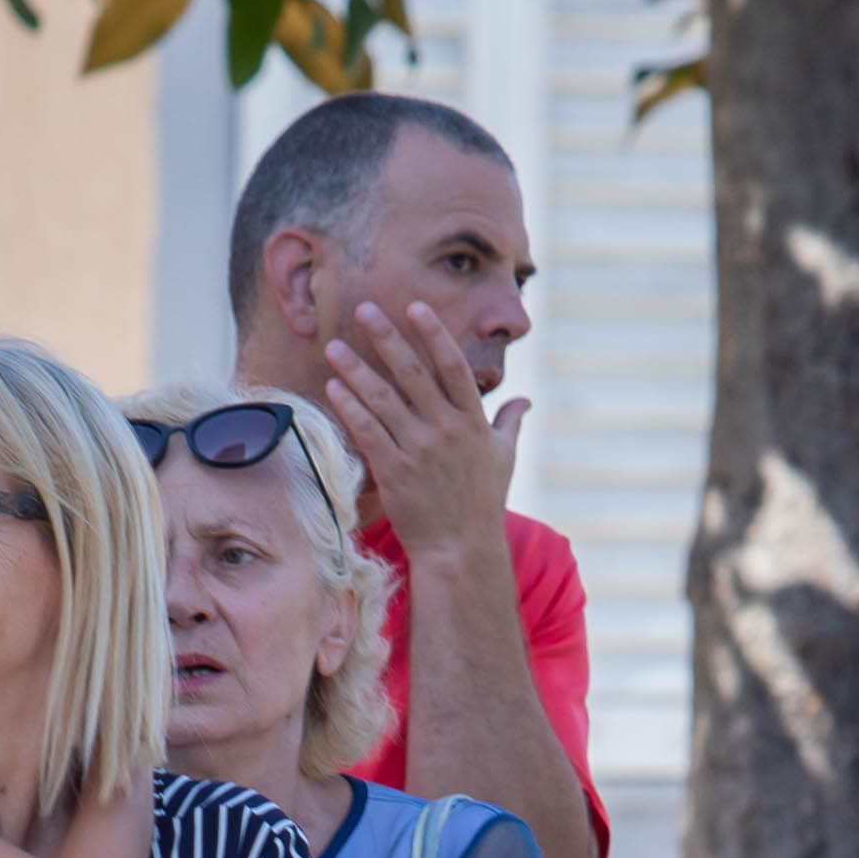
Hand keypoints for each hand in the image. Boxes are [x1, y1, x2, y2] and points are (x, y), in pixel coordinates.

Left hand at [323, 300, 522, 583]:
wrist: (460, 550)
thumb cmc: (481, 504)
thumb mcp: (504, 459)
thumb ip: (510, 423)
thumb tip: (525, 399)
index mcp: (473, 422)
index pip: (453, 367)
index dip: (433, 334)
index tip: (415, 306)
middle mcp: (447, 430)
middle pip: (413, 374)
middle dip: (387, 339)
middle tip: (365, 309)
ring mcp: (419, 450)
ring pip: (383, 400)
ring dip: (356, 370)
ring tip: (334, 346)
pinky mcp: (394, 472)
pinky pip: (368, 432)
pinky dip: (350, 408)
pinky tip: (334, 387)